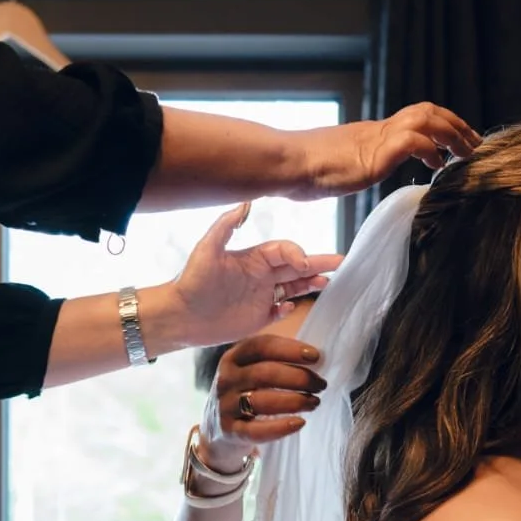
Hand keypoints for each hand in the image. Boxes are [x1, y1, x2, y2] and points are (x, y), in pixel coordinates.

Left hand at [161, 205, 341, 349]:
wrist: (179, 316)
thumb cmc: (191, 282)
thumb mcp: (207, 250)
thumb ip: (226, 226)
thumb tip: (246, 202)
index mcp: (253, 258)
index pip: (284, 250)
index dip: (297, 253)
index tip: (303, 263)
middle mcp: (260, 275)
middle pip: (296, 267)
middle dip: (318, 264)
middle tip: (341, 263)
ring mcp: (260, 297)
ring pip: (293, 287)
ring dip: (310, 284)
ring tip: (328, 283)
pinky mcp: (257, 318)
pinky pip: (280, 311)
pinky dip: (289, 308)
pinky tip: (291, 306)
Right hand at [199, 333, 328, 466]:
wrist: (217, 430)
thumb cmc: (245, 393)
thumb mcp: (250, 370)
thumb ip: (275, 359)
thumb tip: (315, 356)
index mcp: (233, 357)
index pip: (260, 346)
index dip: (289, 349)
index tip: (315, 356)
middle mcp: (226, 379)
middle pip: (264, 373)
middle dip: (298, 378)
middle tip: (320, 384)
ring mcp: (225, 406)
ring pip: (260, 401)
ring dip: (293, 401)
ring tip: (314, 402)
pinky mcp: (229, 431)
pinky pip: (256, 430)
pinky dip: (280, 427)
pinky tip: (300, 423)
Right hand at [290, 102, 482, 199]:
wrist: (284, 162)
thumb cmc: (301, 170)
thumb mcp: (337, 167)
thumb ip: (351, 166)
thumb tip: (350, 172)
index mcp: (371, 133)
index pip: (414, 118)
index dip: (440, 125)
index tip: (457, 141)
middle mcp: (377, 130)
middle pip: (426, 111)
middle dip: (456, 125)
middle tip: (474, 143)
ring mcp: (376, 139)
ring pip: (426, 119)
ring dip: (452, 133)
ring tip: (467, 152)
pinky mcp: (373, 153)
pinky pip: (412, 140)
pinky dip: (431, 148)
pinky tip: (437, 164)